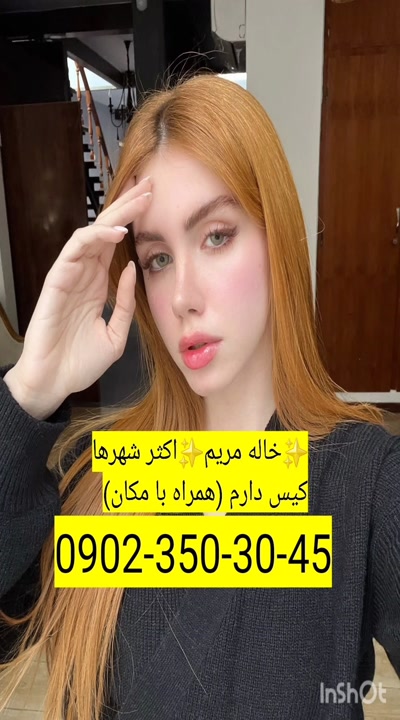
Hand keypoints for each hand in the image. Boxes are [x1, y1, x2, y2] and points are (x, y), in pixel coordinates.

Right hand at [4, 177, 151, 418]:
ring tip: (139, 199)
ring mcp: (69, 276)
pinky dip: (95, 237)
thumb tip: (133, 268)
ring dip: (116, 213)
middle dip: (128, 205)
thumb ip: (125, 301)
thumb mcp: (116, 332)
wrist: (54, 383)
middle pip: (106, 229)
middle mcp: (83, 274)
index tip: (156, 202)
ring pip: (92, 232)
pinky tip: (117, 231)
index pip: (116, 242)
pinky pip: (75, 250)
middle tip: (149, 184)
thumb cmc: (79, 362)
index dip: (134, 220)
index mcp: (97, 284)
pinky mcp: (56, 282)